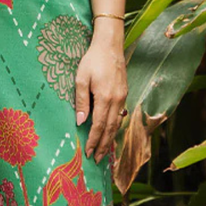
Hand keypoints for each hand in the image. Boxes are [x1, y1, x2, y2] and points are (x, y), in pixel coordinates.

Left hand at [74, 35, 127, 163]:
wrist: (110, 45)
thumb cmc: (92, 60)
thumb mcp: (81, 79)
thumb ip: (81, 101)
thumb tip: (80, 122)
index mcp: (105, 97)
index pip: (99, 126)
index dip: (94, 141)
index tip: (89, 153)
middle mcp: (117, 100)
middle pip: (110, 129)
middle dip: (104, 146)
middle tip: (98, 160)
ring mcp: (123, 97)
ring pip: (117, 124)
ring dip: (110, 139)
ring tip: (105, 152)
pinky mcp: (124, 93)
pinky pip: (120, 116)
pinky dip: (115, 128)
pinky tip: (110, 133)